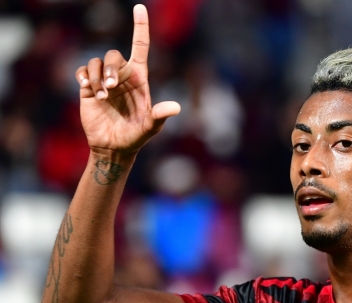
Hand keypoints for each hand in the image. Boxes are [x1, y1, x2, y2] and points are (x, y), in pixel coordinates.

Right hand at [75, 4, 179, 155]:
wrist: (114, 147)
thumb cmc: (136, 137)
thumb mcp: (151, 128)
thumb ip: (160, 116)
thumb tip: (176, 107)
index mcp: (139, 79)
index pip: (140, 46)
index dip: (140, 26)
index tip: (140, 7)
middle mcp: (122, 76)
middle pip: (114, 55)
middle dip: (111, 69)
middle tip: (110, 89)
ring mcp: (104, 81)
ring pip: (96, 62)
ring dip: (96, 77)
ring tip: (100, 97)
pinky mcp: (88, 88)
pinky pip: (83, 70)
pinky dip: (84, 76)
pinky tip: (87, 89)